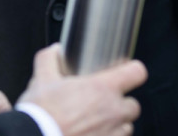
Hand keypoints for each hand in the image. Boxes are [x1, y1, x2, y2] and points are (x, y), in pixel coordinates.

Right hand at [18, 44, 146, 135]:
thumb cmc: (41, 115)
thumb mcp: (42, 80)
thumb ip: (50, 59)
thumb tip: (55, 50)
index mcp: (102, 89)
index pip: (137, 72)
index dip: (133, 71)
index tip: (127, 73)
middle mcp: (113, 112)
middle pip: (133, 105)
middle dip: (122, 105)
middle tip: (104, 105)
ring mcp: (112, 134)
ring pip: (127, 128)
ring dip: (116, 126)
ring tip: (97, 124)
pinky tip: (91, 135)